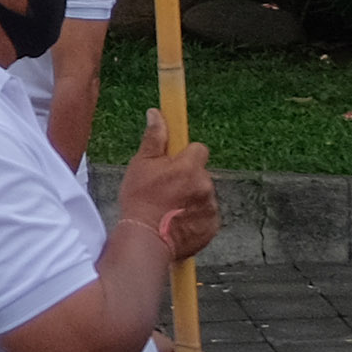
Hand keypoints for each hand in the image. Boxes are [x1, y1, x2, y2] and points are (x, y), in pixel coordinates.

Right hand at [117, 107, 217, 262]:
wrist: (146, 238)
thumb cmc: (140, 199)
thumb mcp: (141, 164)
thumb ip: (155, 138)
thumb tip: (157, 113)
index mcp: (190, 167)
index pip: (199, 149)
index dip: (185, 155)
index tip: (172, 163)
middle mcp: (206, 185)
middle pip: (201, 174)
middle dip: (187, 179)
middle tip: (165, 190)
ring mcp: (211, 208)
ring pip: (203, 195)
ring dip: (191, 199)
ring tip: (168, 209)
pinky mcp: (212, 227)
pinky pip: (205, 216)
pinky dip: (194, 218)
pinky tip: (176, 222)